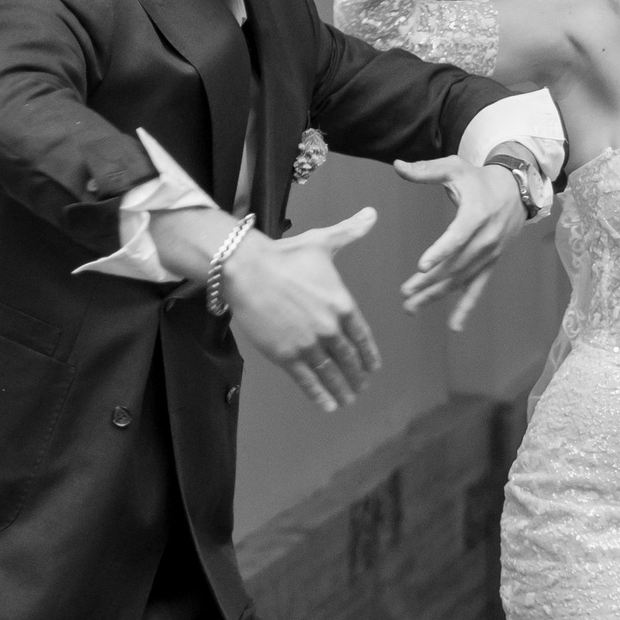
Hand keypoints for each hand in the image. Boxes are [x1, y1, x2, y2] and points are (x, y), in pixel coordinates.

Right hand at [222, 213, 381, 414]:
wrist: (246, 269)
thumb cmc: (283, 254)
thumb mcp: (321, 242)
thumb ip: (350, 232)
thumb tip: (371, 214)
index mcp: (341, 303)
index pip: (362, 336)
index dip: (369, 354)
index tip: (373, 367)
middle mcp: (329, 327)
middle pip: (349, 358)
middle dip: (357, 375)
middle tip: (362, 386)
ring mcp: (308, 343)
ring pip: (331, 372)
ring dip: (342, 388)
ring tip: (349, 399)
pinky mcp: (286, 355)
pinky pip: (307, 380)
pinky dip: (320, 394)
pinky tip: (329, 405)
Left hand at [395, 158, 525, 329]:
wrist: (516, 190)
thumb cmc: (480, 178)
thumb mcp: (455, 168)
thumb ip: (426, 170)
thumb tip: (397, 166)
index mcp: (477, 213)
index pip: (458, 236)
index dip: (440, 251)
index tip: (422, 266)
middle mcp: (487, 238)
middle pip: (456, 264)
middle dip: (429, 281)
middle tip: (405, 293)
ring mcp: (490, 254)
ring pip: (462, 279)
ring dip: (437, 294)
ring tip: (411, 306)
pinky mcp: (491, 262)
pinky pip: (478, 287)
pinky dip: (467, 307)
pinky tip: (454, 326)